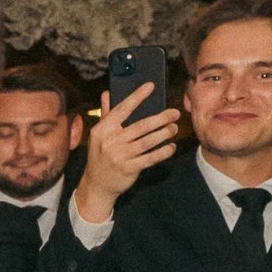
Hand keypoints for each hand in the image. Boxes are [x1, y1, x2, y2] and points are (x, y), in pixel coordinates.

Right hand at [72, 84, 180, 221]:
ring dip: (164, 134)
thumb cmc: (100, 156)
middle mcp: (111, 141)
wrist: (97, 185)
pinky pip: (150, 158)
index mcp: (103, 129)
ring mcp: (120, 156)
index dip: (137, 96)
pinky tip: (171, 147)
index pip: (122, 109)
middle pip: (141, 126)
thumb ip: (106, 114)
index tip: (151, 86)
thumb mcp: (99, 135)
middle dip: (161, 118)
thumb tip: (107, 93)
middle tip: (174, 113)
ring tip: (174, 128)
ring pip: (148, 141)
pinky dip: (163, 152)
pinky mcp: (129, 169)